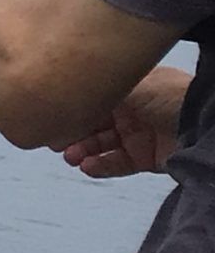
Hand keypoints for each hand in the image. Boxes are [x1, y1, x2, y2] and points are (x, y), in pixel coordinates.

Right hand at [63, 67, 189, 177]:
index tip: (53, 117)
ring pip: (101, 146)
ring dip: (83, 152)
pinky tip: (88, 166)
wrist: (201, 123)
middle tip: (56, 142)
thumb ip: (97, 91)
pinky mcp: (144, 158)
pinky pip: (116, 164)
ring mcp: (138, 135)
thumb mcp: (129, 86)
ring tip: (72, 157)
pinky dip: (101, 167)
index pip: (92, 99)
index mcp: (128, 89)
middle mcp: (132, 111)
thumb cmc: (174, 96)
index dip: (73, 109)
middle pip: (92, 125)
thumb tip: (67, 91)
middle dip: (73, 134)